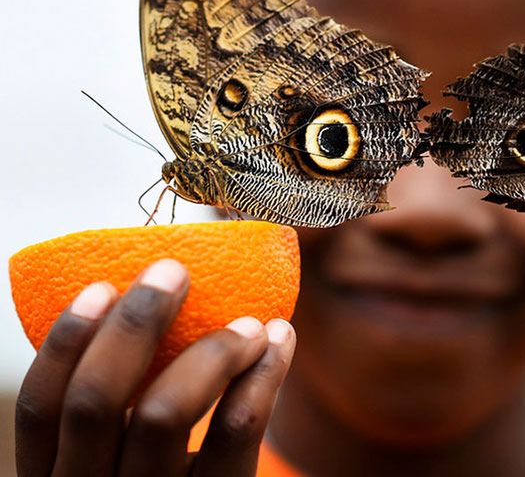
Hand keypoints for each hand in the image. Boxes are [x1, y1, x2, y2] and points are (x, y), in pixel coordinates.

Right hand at [15, 259, 295, 476]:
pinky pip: (235, 432)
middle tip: (174, 272)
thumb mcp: (119, 462)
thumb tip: (150, 305)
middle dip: (135, 325)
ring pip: (164, 414)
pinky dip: (263, 375)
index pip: (41, 409)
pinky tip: (279, 340)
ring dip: (211, 351)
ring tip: (251, 322)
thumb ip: (119, 411)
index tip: (102, 286)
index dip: (66, 343)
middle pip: (95, 402)